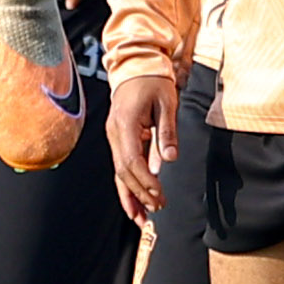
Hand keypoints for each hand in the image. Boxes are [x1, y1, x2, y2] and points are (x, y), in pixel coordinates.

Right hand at [109, 71, 178, 223]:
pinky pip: (121, 166)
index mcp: (124, 124)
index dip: (145, 182)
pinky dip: (127, 185)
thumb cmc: (153, 81)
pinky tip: (133, 201)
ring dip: (129, 196)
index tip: (159, 196)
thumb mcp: (166, 103)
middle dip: (139, 194)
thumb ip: (167, 132)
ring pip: (118, 173)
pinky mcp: (118, 138)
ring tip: (139, 219)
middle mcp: (114, 133)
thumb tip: (170, 158)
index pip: (132, 161)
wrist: (136, 64)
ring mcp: (114, 136)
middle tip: (157, 210)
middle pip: (123, 172)